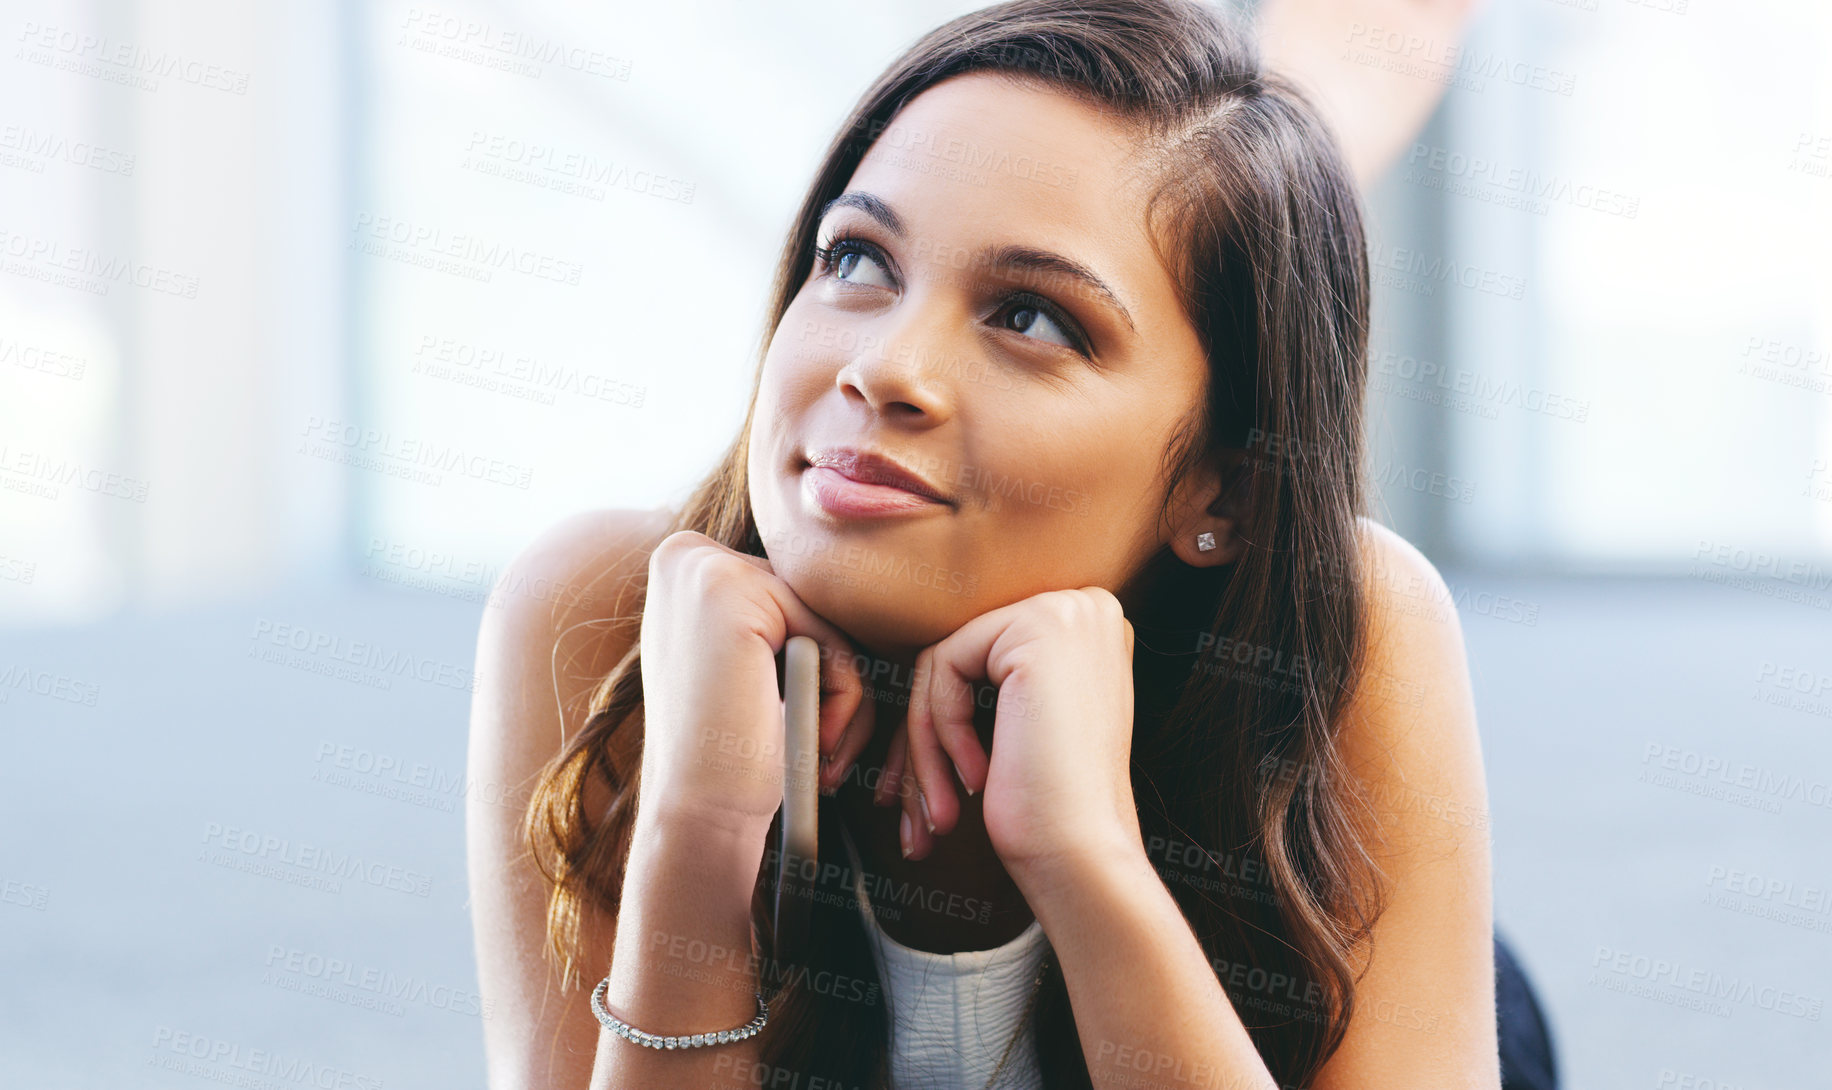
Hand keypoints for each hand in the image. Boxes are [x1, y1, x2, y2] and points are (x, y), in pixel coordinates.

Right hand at [637, 530, 875, 834]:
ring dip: (841, 691)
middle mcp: (686, 556)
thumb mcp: (746, 660)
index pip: (796, 594)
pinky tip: (808, 736)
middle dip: (832, 673)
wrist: (699, 817)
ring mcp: (704, 569)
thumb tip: (845, 575)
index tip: (790, 718)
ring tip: (816, 745)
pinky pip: (833, 638)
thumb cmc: (732, 754)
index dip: (812, 659)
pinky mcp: (733, 596)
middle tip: (819, 741)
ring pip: (830, 621)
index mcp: (685, 566)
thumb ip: (776, 612)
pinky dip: (843, 696)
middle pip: (814, 600)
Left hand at [872, 588, 1141, 873]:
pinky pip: (945, 666)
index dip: (944, 726)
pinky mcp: (1037, 628)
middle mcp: (1084, 607)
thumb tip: (926, 665)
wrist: (1084, 854)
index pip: (983, 661)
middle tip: (912, 813)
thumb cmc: (1053, 810)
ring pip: (944, 665)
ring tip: (936, 816)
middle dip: (924, 741)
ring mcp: (1065, 610)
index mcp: (1087, 629)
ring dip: (926, 748)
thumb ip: (991, 683)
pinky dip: (943, 731)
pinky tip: (977, 780)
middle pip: (960, 660)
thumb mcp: (1024, 726)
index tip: (923, 793)